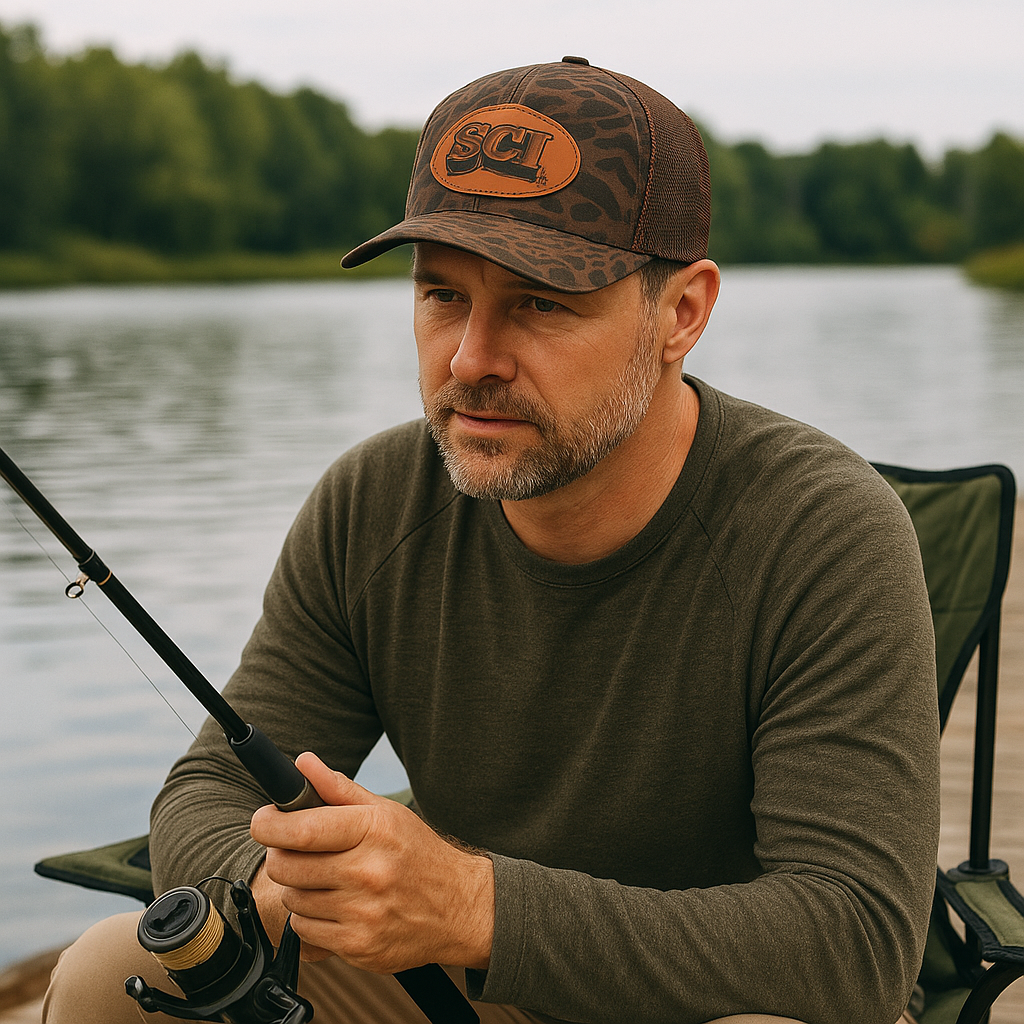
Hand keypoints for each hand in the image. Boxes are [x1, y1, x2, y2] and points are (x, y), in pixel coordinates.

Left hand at [249, 752, 494, 972]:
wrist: (459, 907)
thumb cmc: (417, 853)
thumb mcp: (385, 812)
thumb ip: (338, 788)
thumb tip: (302, 762)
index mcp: (374, 830)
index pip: (302, 829)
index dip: (269, 824)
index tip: (263, 820)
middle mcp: (368, 872)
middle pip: (288, 866)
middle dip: (282, 856)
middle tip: (295, 850)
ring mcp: (363, 913)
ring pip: (293, 899)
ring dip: (298, 888)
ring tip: (322, 879)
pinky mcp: (358, 947)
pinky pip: (305, 931)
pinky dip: (309, 918)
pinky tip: (333, 905)